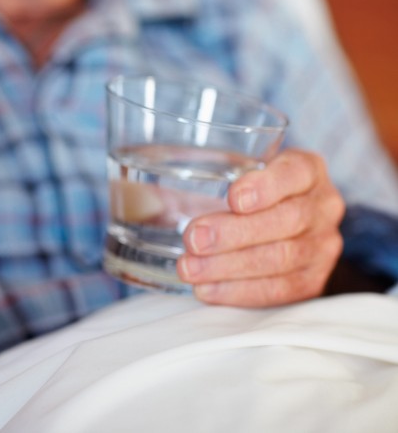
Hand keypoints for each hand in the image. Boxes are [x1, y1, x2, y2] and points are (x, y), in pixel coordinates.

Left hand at [177, 149, 344, 306]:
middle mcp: (323, 206)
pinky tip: (207, 290)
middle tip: (193, 239)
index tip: (233, 198)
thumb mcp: (231, 176)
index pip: (295, 172)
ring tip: (190, 268)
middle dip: (235, 232)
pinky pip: (280, 291)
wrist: (284, 232)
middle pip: (287, 220)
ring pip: (281, 258)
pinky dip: (239, 292)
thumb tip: (138, 199)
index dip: (266, 186)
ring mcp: (323, 246)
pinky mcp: (313, 281)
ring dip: (229, 266)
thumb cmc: (247, 198)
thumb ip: (194, 180)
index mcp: (306, 170)